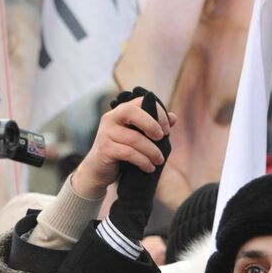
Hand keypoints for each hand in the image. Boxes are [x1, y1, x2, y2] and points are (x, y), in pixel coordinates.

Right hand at [105, 89, 172, 242]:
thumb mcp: (138, 137)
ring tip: (159, 160)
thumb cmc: (121, 151)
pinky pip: (128, 153)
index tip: (167, 129)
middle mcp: (110, 118)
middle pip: (131, 112)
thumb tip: (174, 117)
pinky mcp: (104, 149)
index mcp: (120, 112)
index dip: (157, 112)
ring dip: (152, 151)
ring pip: (133, 138)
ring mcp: (105, 133)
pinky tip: (149, 168)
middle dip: (151, 124)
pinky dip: (143, 161)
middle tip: (162, 138)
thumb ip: (154, 126)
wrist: (98, 171)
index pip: (140, 101)